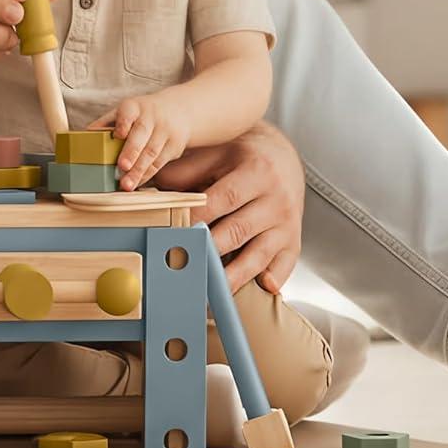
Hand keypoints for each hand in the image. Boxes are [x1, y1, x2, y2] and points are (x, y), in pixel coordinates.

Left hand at [85, 89, 193, 190]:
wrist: (180, 111)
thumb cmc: (144, 113)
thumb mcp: (127, 110)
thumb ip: (107, 122)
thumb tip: (85, 135)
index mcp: (135, 107)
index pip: (129, 112)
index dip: (124, 123)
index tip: (119, 134)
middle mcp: (151, 117)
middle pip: (141, 135)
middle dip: (132, 152)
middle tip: (122, 166)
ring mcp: (165, 132)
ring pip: (151, 153)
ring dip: (138, 171)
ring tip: (127, 185)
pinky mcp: (174, 147)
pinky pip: (159, 163)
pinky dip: (147, 175)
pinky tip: (137, 183)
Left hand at [151, 122, 304, 292]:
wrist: (286, 158)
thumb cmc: (243, 157)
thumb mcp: (218, 153)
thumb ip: (188, 172)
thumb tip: (153, 189)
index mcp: (256, 172)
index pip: (222, 199)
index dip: (197, 218)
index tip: (174, 234)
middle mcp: (276, 199)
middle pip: (238, 230)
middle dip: (210, 251)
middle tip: (185, 268)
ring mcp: (287, 223)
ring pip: (259, 254)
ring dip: (235, 276)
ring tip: (211, 294)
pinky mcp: (295, 241)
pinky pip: (285, 265)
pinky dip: (273, 279)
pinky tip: (258, 290)